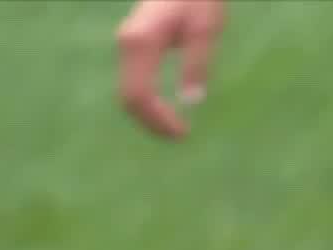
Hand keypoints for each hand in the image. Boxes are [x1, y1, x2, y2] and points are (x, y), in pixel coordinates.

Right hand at [116, 0, 225, 138]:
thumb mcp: (205, 30)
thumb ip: (197, 64)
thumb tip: (191, 101)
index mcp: (142, 42)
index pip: (139, 93)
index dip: (157, 119)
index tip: (181, 133)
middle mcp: (127, 44)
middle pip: (127, 97)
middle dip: (150, 123)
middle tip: (178, 137)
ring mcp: (126, 44)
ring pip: (127, 91)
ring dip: (147, 115)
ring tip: (173, 128)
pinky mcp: (133, 45)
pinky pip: (132, 81)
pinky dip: (146, 102)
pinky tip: (164, 109)